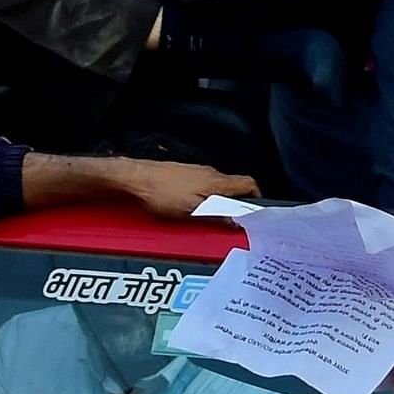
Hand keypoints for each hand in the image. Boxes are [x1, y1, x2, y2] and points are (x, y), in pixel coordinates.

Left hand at [108, 158, 257, 218]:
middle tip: (233, 221)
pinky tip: (193, 209)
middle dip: (236, 204)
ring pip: (217, 187)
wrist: (136, 178)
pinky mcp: (183, 174)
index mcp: (216, 181)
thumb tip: (237, 221)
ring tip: (212, 218)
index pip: (248, 183)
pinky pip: (203, 185)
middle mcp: (209, 173)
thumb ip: (217, 215)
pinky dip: (205, 197)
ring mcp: (196, 171)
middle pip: (234, 186)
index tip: (257, 211)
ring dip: (220, 201)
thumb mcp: (192, 212)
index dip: (257, 197)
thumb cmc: (162, 194)